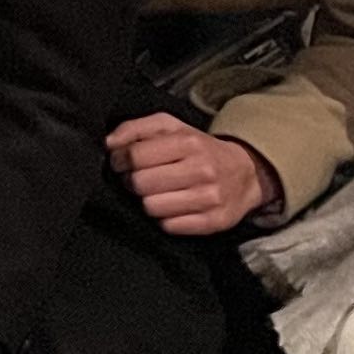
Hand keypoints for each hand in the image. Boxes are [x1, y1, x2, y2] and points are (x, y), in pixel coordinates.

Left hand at [107, 114, 283, 236]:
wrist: (245, 172)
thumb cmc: (198, 148)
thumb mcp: (169, 127)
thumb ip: (135, 128)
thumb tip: (109, 143)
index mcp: (188, 142)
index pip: (135, 156)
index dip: (119, 161)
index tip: (121, 163)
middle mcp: (201, 169)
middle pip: (141, 184)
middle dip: (132, 182)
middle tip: (139, 179)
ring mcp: (210, 198)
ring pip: (151, 207)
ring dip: (147, 201)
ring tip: (156, 193)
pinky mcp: (214, 222)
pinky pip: (169, 226)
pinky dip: (165, 219)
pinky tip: (171, 207)